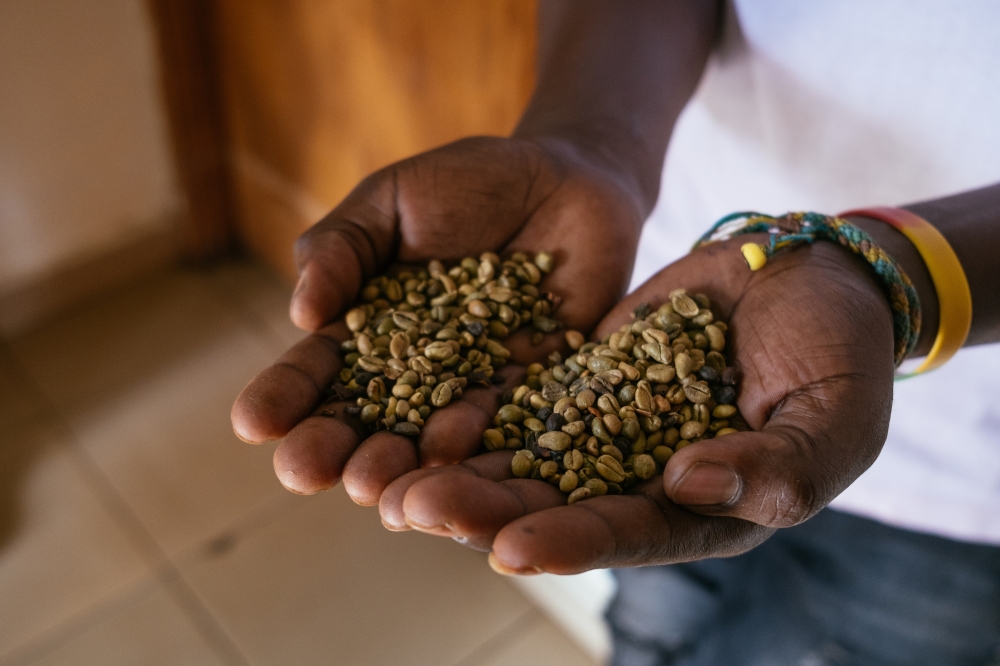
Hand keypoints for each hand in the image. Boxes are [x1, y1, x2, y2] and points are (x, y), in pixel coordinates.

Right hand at [230, 136, 644, 500]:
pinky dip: (477, 439)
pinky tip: (446, 451)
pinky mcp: (536, 388)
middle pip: (366, 420)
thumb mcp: (391, 199)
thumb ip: (341, 247)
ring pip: (428, 437)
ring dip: (396, 465)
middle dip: (331, 447)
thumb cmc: (470, 182)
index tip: (252, 422)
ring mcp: (475, 384)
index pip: (319, 370)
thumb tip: (301, 314)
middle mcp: (417, 372)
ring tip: (367, 487)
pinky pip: (505, 420)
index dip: (285, 396)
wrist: (569, 177)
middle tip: (300, 471)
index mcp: (369, 330)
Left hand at [379, 236, 896, 572]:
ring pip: (523, 456)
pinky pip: (522, 395)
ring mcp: (606, 426)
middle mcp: (642, 478)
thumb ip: (778, 468)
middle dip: (483, 510)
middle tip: (415, 508)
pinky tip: (416, 410)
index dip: (571, 542)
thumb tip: (690, 486)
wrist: (809, 275)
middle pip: (554, 504)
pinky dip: (473, 406)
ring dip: (458, 466)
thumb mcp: (836, 418)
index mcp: (704, 510)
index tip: (511, 547)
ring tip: (389, 473)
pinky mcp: (581, 376)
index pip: (630, 534)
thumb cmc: (842, 353)